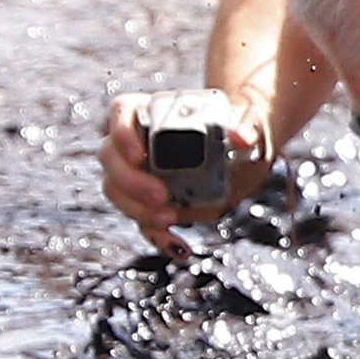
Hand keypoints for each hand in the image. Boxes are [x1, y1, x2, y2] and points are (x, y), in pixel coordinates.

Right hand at [98, 91, 274, 256]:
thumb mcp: (248, 124)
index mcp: (153, 111)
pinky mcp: (153, 204)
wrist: (246, 156)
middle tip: (161, 196)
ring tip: (169, 219)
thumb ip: (246, 127)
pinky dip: (157, 236)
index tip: (139, 155)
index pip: (122, 112)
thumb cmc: (242, 129)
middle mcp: (137, 141)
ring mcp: (140, 173)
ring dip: (136, 209)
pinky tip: (179, 247)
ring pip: (116, 190)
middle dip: (130, 181)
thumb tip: (240, 136)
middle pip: (110, 157)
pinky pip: (143, 221)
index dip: (121, 133)